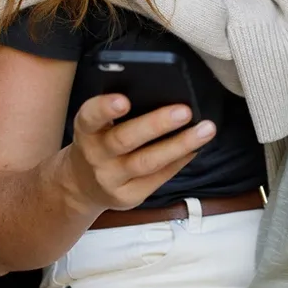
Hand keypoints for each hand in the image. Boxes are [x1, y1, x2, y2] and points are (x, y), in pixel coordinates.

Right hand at [62, 94, 215, 214]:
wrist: (82, 185)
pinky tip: (196, 148)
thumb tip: (164, 91)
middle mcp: (95, 155)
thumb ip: (118, 112)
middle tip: (185, 111)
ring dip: (179, 145)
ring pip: (147, 162)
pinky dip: (180, 161)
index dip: (105, 108)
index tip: (124, 100)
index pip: (90, 117)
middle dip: (156, 124)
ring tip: (205, 130)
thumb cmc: (100, 141)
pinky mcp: (127, 196)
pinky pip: (158, 178)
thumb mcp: (98, 125)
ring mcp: (110, 179)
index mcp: (86, 130)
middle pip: (125, 139)